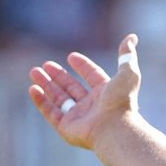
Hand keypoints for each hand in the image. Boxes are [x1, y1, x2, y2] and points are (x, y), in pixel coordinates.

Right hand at [28, 33, 141, 149]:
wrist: (115, 128)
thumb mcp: (127, 73)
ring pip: (59, 98)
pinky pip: (50, 112)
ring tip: (34, 71)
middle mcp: (92, 105)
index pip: (92, 76)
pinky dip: (41, 101)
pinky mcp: (66, 127)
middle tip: (45, 64)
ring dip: (46, 85)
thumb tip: (132, 37)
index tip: (71, 56)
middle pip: (71, 87)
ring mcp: (78, 117)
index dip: (83, 66)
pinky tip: (33, 89)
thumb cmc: (122, 101)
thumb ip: (127, 55)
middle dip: (58, 75)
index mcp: (106, 92)